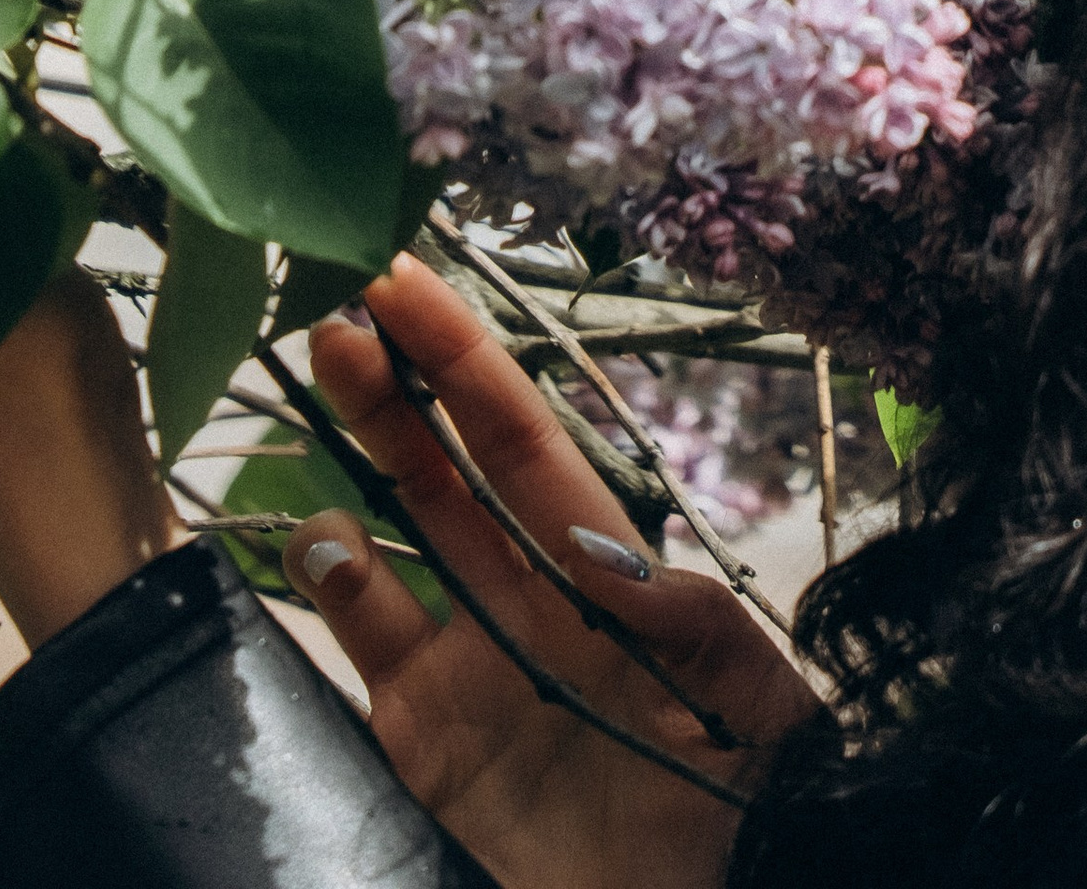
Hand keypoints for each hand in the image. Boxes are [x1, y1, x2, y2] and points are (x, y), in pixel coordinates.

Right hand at [284, 260, 819, 888]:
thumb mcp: (760, 704)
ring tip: (329, 383)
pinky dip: (335, 593)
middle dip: (395, 387)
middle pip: (446, 473)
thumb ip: (694, 622)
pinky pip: (365, 658)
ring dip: (357, 465)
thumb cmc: (757, 808)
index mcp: (608, 579)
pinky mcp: (424, 750)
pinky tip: (325, 544)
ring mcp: (468, 674)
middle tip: (341, 306)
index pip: (527, 447)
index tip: (409, 278)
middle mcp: (527, 608)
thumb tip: (603, 550)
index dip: (468, 361)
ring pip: (393, 548)